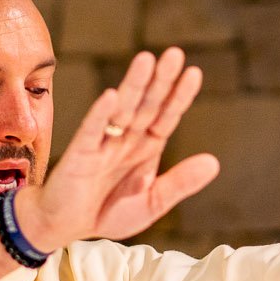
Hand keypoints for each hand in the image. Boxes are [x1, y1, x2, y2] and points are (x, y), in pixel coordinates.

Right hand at [15, 49, 219, 248]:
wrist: (65, 226)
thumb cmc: (106, 212)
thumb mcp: (152, 203)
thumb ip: (180, 183)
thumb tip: (214, 163)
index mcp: (146, 147)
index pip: (166, 117)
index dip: (179, 96)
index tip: (194, 73)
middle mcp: (126, 139)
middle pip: (146, 105)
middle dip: (160, 81)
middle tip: (174, 54)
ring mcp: (102, 143)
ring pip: (122, 110)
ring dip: (133, 86)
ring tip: (146, 60)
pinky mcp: (80, 154)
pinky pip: (91, 130)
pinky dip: (101, 114)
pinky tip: (112, 97)